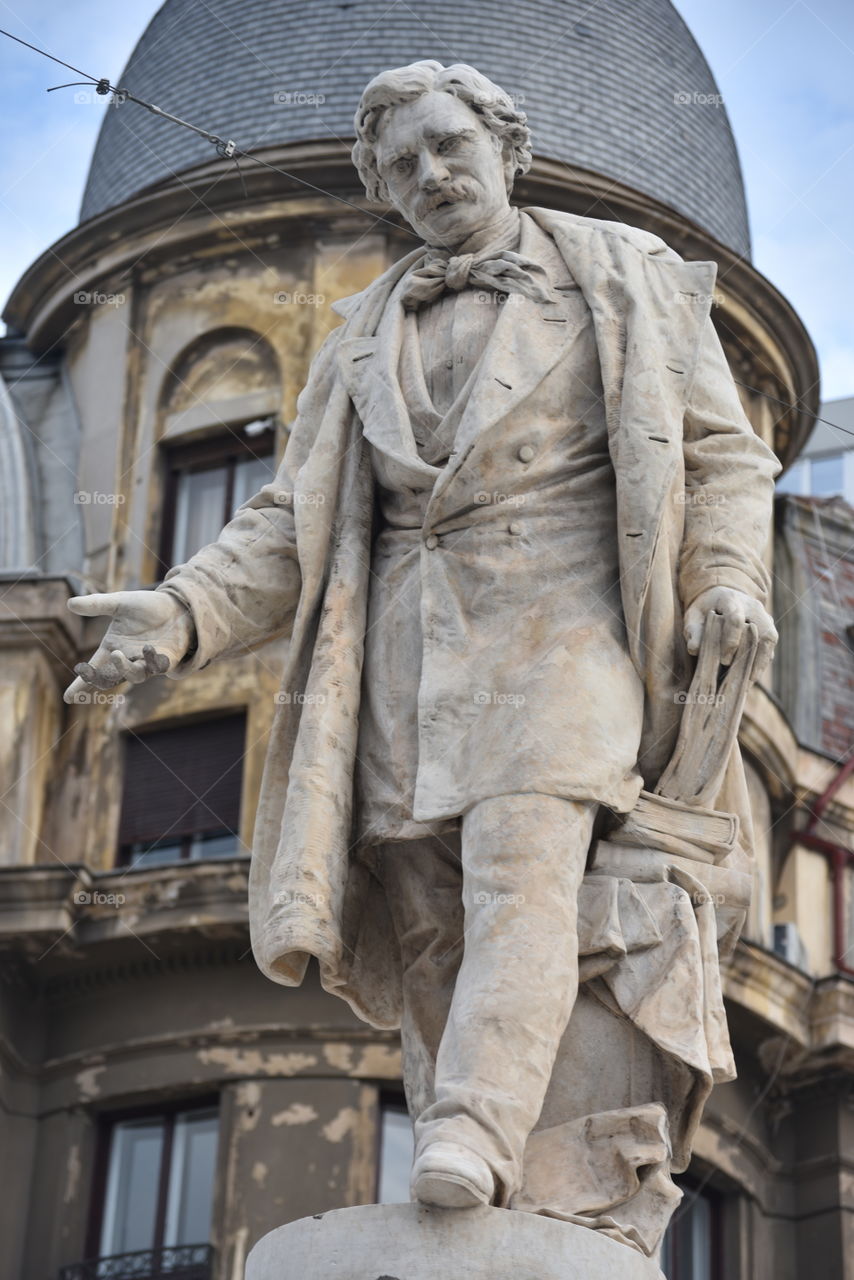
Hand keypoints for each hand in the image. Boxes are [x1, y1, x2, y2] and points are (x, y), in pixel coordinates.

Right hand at [63, 590, 194, 703]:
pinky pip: (157, 667)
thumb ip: (97, 604)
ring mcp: (147, 662)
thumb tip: (69, 603)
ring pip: (134, 676)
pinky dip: (151, 660)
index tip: (68, 697)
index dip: (80, 683)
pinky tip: (148, 647)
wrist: (177, 606)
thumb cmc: (147, 607)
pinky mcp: (165, 661)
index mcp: (112, 648)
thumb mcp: (120, 603)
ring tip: (117, 654)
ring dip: (124, 668)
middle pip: (109, 678)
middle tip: (87, 671)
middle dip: (97, 679)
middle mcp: (128, 659)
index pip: (94, 668)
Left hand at [683, 586, 776, 680]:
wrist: (721, 599)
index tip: (724, 660)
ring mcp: (765, 618)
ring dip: (759, 664)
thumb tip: (695, 649)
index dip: (731, 641)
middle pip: (759, 632)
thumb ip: (693, 630)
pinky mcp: (769, 630)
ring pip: (769, 640)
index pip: (736, 619)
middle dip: (749, 657)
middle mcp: (753, 608)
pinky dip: (761, 664)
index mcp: (731, 600)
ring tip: (747, 685)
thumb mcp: (694, 616)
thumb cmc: (705, 611)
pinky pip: (770, 648)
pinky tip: (749, 680)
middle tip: (738, 679)